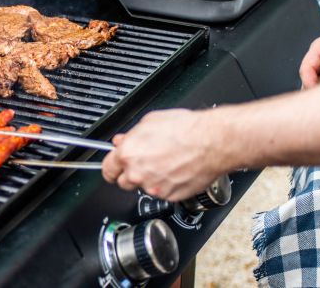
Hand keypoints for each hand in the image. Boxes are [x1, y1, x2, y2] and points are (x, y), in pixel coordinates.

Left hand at [101, 109, 227, 200]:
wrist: (211, 142)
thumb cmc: (185, 129)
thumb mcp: (150, 122)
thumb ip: (131, 136)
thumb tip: (122, 141)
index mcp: (129, 153)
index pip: (107, 169)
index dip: (111, 167)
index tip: (113, 168)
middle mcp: (138, 173)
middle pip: (123, 182)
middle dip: (130, 174)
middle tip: (144, 163)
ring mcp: (154, 187)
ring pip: (144, 188)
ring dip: (150, 180)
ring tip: (166, 163)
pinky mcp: (170, 196)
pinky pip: (163, 193)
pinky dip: (167, 185)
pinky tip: (176, 170)